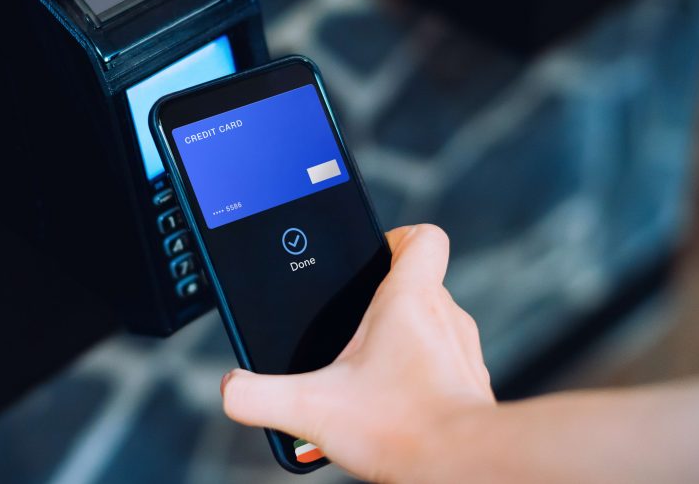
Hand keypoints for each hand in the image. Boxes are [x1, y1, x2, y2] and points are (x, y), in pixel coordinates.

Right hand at [220, 224, 495, 481]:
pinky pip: (440, 364)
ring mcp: (462, 352)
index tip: (371, 257)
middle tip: (346, 331)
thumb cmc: (404, 430)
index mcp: (410, 299)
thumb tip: (230, 389)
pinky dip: (416, 376)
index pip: (423, 237)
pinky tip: (390, 403)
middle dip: (379, 303)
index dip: (395, 239)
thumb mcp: (311, 409)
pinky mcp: (468, 386)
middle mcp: (445, 317)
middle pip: (416, 284)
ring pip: (430, 326)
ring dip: (399, 342)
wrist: (465, 469)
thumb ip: (260, 396)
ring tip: (365, 374)